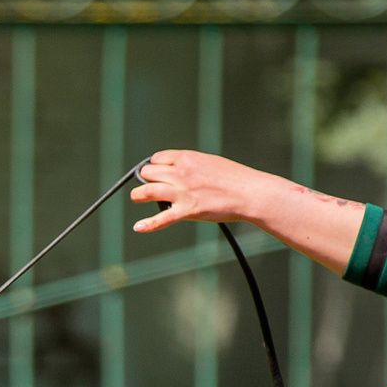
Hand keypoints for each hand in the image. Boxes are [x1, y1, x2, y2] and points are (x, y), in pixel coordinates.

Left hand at [129, 150, 284, 233]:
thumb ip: (192, 166)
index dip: (154, 166)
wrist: (249, 192)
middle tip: (150, 187)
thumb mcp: (210, 163)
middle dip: (147, 179)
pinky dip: (148, 224)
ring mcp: (183, 192)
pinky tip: (138, 227)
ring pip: (148, 191)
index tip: (156, 173)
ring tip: (137, 197)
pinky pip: (162, 218)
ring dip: (139, 195)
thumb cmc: (235, 178)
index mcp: (187, 158)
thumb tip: (181, 170)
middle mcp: (181, 173)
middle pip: (149, 173)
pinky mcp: (188, 210)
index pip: (157, 159)